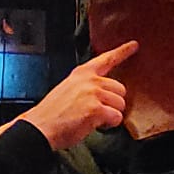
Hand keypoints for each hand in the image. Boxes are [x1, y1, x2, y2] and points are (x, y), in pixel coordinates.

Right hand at [17, 41, 137, 149]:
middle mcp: (89, 80)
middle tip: (97, 111)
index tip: (134, 45)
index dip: (122, 51)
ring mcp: (93, 93)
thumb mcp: (68, 89)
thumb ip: (86, 87)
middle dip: (113, 103)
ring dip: (111, 114)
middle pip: (120, 89)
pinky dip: (109, 124)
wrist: (40, 127)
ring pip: (120, 104)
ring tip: (93, 118)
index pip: (106, 59)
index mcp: (81, 73)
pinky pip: (116, 117)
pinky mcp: (96, 108)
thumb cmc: (52, 114)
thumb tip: (103, 94)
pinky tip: (95, 124)